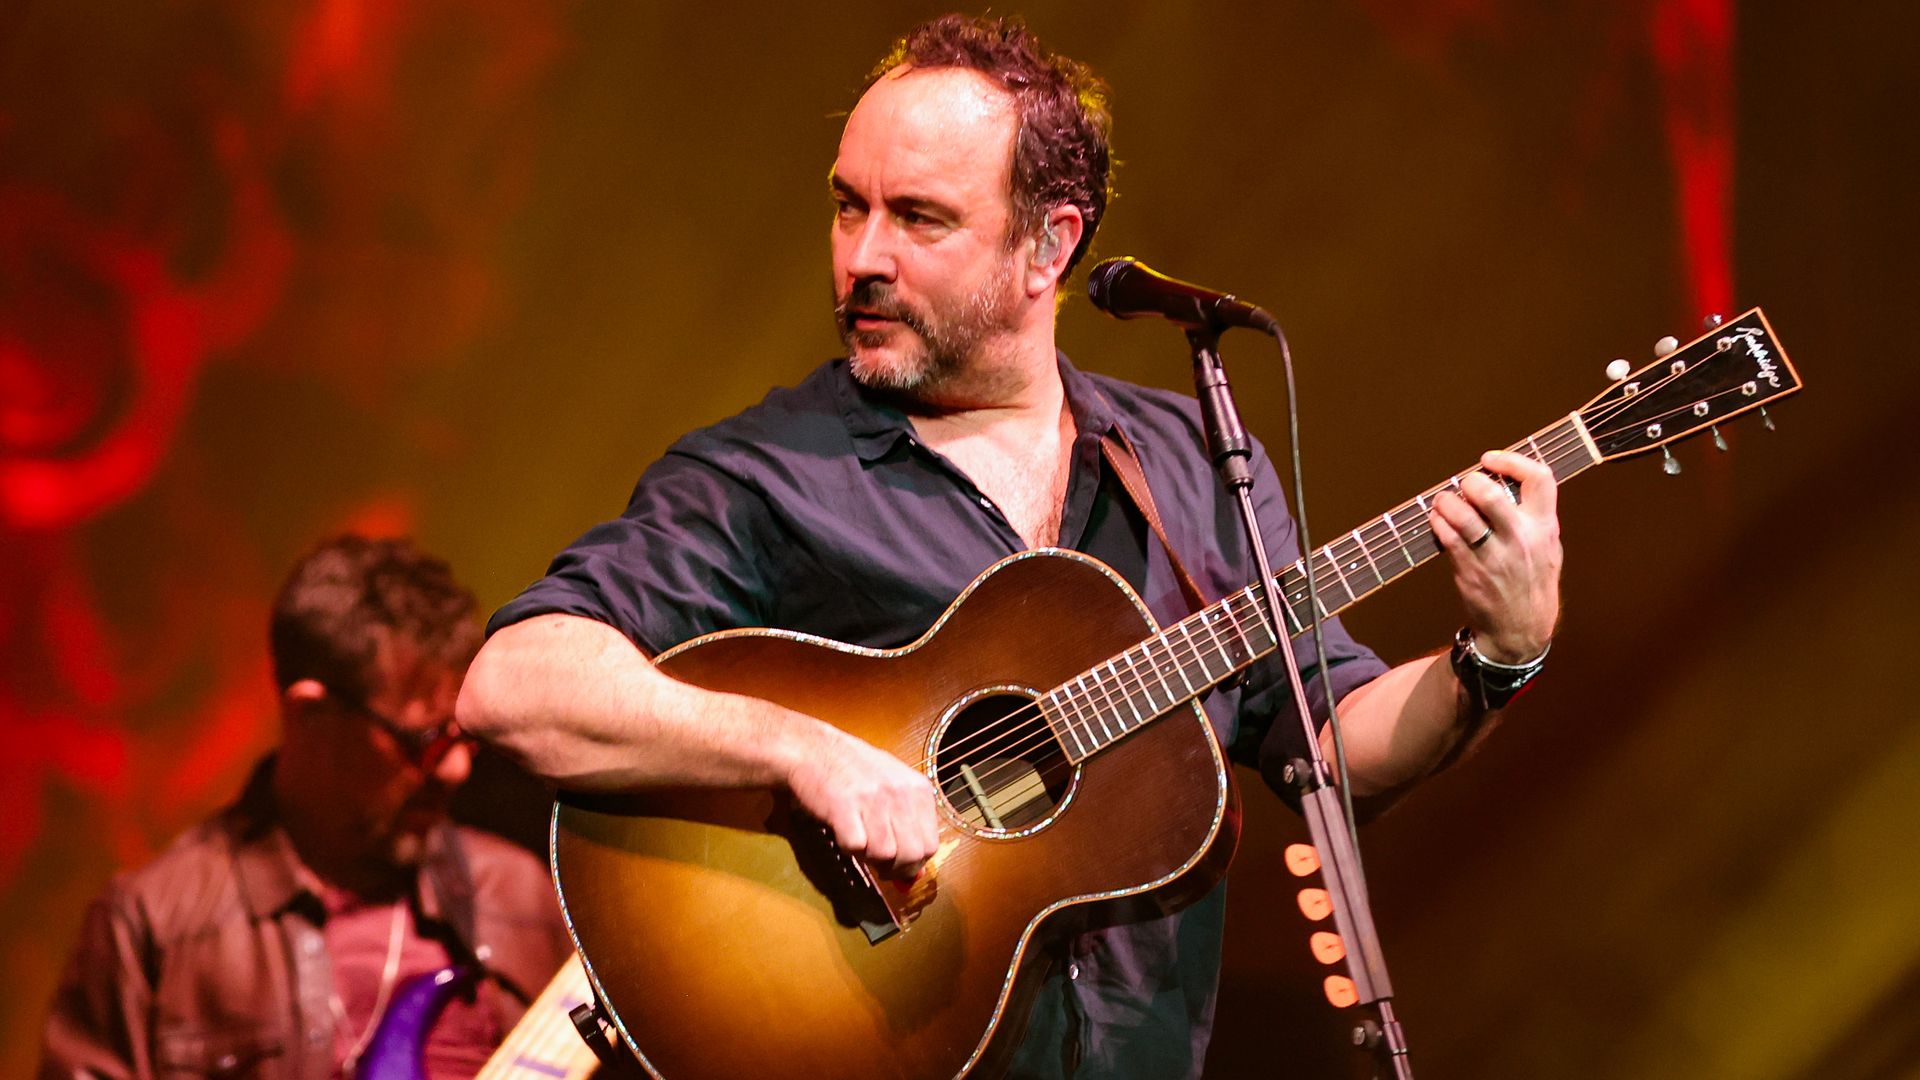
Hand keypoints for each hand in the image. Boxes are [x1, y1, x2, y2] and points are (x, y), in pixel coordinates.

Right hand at [785, 724, 940, 877]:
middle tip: (878, 863)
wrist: (812, 748)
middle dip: (894, 868)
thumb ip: (909, 825)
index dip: (914, 862)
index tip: (899, 864)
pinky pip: (856, 846)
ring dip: (869, 857)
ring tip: (858, 841)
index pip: (931, 845)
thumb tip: (917, 871)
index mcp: (918, 788)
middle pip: (912, 855)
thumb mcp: (892, 787)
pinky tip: (843, 833)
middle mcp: (900, 792)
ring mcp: (873, 798)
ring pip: (885, 854)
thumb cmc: (853, 768)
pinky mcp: (844, 806)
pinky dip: (848, 848)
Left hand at [1428, 450, 1562, 662]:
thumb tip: (1506, 483)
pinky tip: (1437, 521)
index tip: (1490, 459)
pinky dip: (1437, 523)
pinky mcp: (1469, 570)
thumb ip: (1534, 517)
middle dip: (1472, 482)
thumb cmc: (1531, 583)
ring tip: (1443, 502)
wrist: (1520, 629)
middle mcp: (1521, 539)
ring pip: (1463, 516)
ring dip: (1446, 502)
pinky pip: (1447, 538)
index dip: (1512, 461)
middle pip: (1492, 495)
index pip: (1540, 480)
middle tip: (1465, 485)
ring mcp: (1494, 556)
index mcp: (1544, 527)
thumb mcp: (1548, 548)